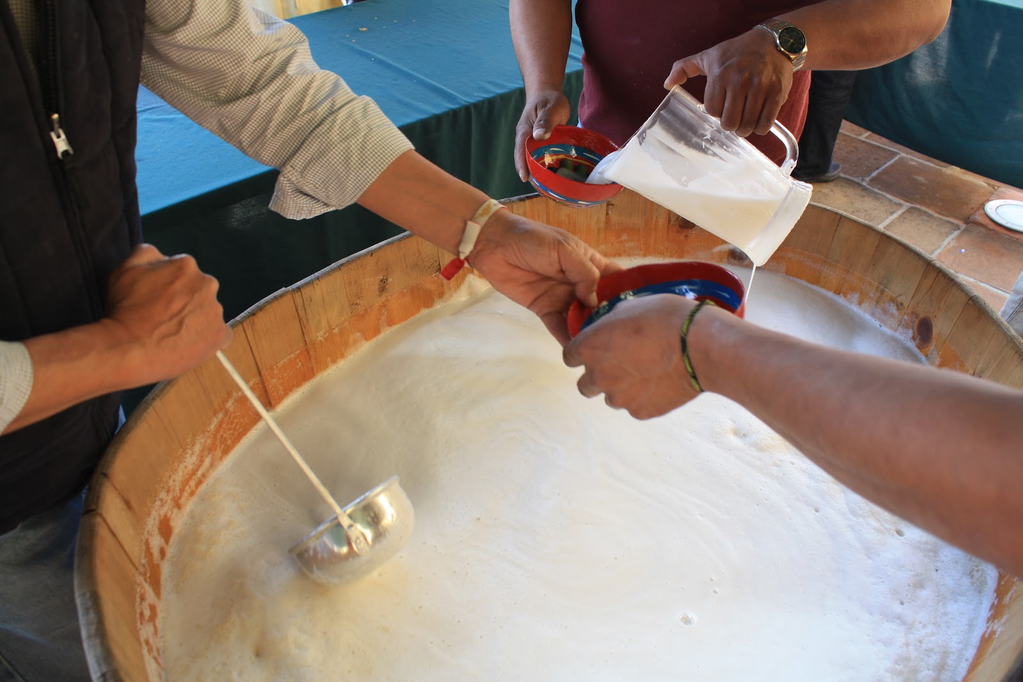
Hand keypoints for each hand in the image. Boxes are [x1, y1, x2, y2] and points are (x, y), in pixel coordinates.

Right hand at [102, 244, 232, 384]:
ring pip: (208, 313)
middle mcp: (207, 283)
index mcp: (186, 265)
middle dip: (185, 302)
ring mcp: (216, 310)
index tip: (157, 301)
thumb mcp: (126, 268)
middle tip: (163, 318)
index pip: (182, 274)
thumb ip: (146, 253)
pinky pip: (218, 335)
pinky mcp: (220, 335)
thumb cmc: (124, 309)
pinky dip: (206, 339)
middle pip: (198, 292)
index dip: (169, 289)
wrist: (129, 348)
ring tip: (171, 333)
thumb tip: (160, 255)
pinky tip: (186, 343)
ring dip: (195, 320)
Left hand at [467, 211, 620, 345]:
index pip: (616, 278)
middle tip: (622, 335)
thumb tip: (595, 300)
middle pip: (602, 304)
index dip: (629, 291)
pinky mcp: (545, 309)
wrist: (495, 244)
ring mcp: (563, 297)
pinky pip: (558, 326)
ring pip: (582, 318)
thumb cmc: (532, 239)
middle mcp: (580, 283)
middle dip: (610, 318)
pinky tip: (576, 350)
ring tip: (601, 346)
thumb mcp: (564, 250)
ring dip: (589, 330)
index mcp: (590, 263)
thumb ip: (584, 273)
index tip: (641, 309)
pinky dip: (566, 338)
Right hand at [514, 88, 571, 181]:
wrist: (547, 94)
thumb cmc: (549, 99)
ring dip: (540, 174)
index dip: (522, 165)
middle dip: (532, 175)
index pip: (520, 151)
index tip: (525, 178)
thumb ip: (545, 121)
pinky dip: (547, 168)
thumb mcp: (550, 108)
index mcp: (524, 132)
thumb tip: (539, 136)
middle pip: (525, 161)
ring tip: (549, 188)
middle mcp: (526, 140)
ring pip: (533, 161)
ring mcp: (533, 144)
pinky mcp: (540, 146)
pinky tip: (556, 177)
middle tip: (542, 189)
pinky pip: (542, 159)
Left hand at [563, 295, 699, 418]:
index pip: (569, 356)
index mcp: (590, 348)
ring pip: (611, 397)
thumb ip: (612, 321)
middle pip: (585, 384)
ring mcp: (618, 397)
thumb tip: (610, 326)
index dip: (582, 352)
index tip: (595, 349)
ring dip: (621, 388)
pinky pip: (635, 407)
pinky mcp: (640, 412)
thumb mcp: (632, 306)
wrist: (700, 347)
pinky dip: (643, 398)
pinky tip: (660, 383)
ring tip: (645, 373)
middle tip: (620, 364)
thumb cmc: (666, 319)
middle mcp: (598, 376)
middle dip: (597, 376)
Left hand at [663, 28, 793, 136]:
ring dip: (745, 129)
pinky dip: (760, 128)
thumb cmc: (738, 51)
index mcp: (720, 74)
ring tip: (745, 121)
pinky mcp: (777, 93)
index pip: (712, 110)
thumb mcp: (709, 56)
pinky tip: (758, 120)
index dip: (716, 112)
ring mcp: (760, 87)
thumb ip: (684, 68)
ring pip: (747, 125)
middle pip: (729, 122)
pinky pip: (765, 124)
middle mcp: (739, 80)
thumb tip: (667, 84)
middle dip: (730, 124)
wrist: (774, 41)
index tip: (722, 106)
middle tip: (734, 118)